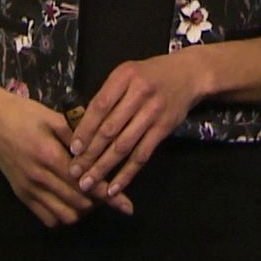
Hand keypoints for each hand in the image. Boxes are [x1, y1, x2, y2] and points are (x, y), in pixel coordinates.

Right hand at [0, 88, 103, 227]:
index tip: (126, 206)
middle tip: (108, 193)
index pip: (86, 184)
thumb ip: (76, 136)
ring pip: (65, 215)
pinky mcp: (21, 194)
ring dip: (81, 211)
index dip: (109, 196)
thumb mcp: (52, 117)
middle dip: (98, 203)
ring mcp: (29, 188)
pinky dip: (63, 216)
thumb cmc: (22, 113)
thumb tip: (100, 150)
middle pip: (79, 203)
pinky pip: (47, 218)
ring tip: (88, 197)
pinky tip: (69, 202)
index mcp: (50, 155)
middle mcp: (39, 177)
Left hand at [67, 53, 210, 208]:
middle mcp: (139, 94)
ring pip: (124, 146)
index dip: (85, 129)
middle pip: (110, 129)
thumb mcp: (126, 74)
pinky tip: (114, 187)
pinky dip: (127, 173)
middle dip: (90, 154)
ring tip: (88, 183)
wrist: (188, 74)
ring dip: (104, 167)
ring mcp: (153, 113)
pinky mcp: (164, 129)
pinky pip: (142, 155)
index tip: (73, 149)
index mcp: (123, 77)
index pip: (99, 106)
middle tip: (75, 172)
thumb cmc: (149, 75)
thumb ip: (107, 96)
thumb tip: (82, 128)